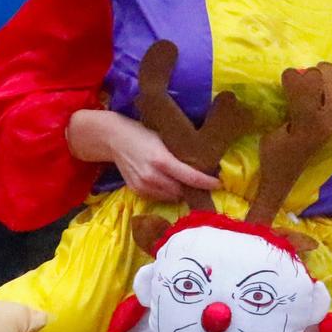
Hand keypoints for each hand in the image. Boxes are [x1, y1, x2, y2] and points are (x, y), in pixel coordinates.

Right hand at [68, 109, 221, 201]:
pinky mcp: (136, 191)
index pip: (190, 177)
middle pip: (181, 190)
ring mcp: (143, 185)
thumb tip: (201, 164)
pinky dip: (166, 192)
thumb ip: (179, 154)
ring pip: (171, 196)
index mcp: (162, 160)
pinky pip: (158, 197)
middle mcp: (152, 176)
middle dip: (191, 187)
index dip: (206, 182)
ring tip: (181, 180)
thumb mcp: (164, 139)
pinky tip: (165, 181)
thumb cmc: (142, 133)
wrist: (113, 138)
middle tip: (198, 179)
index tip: (218, 183)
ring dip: (179, 191)